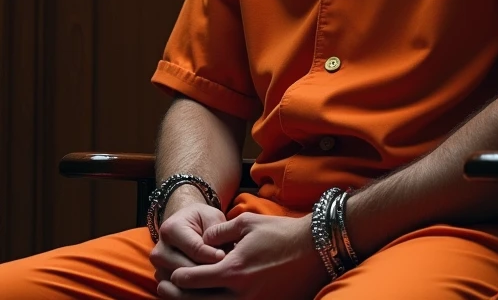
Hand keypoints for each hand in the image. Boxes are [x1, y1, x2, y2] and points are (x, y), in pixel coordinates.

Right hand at [149, 201, 226, 290]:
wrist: (187, 224)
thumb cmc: (203, 220)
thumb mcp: (212, 218)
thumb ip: (216, 233)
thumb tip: (220, 256)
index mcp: (170, 229)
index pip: (194, 249)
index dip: (212, 255)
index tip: (225, 256)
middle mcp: (159, 250)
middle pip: (186, 268)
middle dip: (207, 270)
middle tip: (224, 269)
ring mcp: (158, 267)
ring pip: (182, 282)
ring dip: (201, 282)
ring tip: (217, 275)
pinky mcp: (162, 280)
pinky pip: (179, 290)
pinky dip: (194, 289)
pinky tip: (208, 283)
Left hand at [160, 212, 328, 298]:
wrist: (314, 249)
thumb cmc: (281, 232)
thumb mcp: (247, 223)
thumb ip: (221, 231)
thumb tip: (205, 240)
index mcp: (233, 270)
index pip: (194, 280)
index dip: (179, 277)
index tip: (172, 274)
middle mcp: (240, 293)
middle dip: (178, 296)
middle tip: (164, 289)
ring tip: (182, 298)